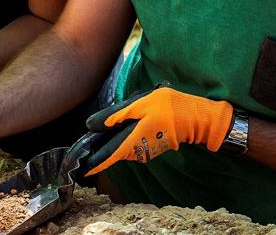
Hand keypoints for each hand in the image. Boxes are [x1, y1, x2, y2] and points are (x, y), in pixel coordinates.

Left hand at [83, 85, 233, 175]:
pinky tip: (112, 134)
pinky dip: (119, 141)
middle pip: (112, 153)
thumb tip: (92, 125)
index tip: (81, 170)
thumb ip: (116, 115)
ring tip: (92, 144)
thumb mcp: (140, 104)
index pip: (107, 156)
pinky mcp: (150, 146)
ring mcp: (144, 149)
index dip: (93, 163)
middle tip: (80, 156)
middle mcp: (136, 150)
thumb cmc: (168, 108)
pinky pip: (130, 144)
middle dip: (97, 154)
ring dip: (107, 147)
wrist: (195, 118)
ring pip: (120, 148)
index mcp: (131, 140)